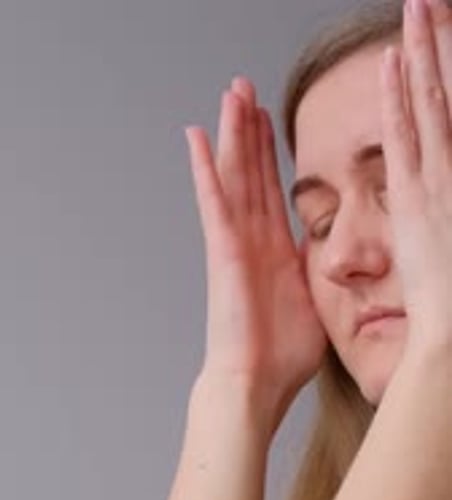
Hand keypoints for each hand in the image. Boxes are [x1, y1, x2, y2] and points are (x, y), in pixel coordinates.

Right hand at [185, 77, 327, 434]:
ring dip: (231, 135)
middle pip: (250, 175)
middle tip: (243, 89)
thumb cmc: (283, 357)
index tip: (268, 122)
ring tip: (230, 94)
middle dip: (248, 131)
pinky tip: (197, 136)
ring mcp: (235, 245)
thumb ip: (316, 272)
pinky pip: (213, 202)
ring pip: (232, 177)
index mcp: (275, 253)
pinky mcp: (223, 252)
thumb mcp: (315, 302)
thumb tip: (328, 254)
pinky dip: (204, 170)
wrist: (256, 384)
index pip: (271, 192)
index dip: (268, 155)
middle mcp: (253, 242)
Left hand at [380, 0, 451, 359]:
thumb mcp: (448, 249)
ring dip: (421, 54)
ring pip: (430, 103)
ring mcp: (442, 180)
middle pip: (444, 97)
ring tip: (415, 9)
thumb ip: (440, 218)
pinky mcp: (421, 194)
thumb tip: (439, 210)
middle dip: (437, 47)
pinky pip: (407, 134)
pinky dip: (401, 95)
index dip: (442, 80)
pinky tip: (393, 59)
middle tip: (430, 3)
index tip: (436, 49)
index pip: (448, 119)